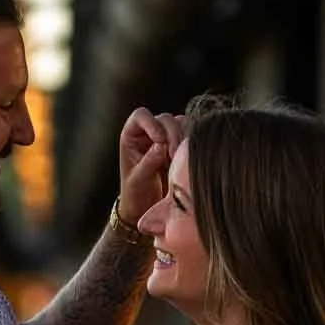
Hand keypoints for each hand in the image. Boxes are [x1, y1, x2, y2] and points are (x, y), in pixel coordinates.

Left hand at [118, 108, 186, 229]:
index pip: (141, 116)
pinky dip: (192, 143)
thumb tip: (162, 145)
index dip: (151, 123)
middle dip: (172, 134)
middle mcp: (149, 132)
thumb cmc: (135, 195)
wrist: (146, 209)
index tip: (160, 140)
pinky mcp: (181, 146)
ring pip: (181, 124)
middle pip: (165, 119)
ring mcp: (167, 138)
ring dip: (185, 138)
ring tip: (182, 159)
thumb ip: (148, 162)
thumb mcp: (137, 181)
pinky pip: (191, 136)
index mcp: (132, 136)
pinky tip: (190, 159)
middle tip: (175, 155)